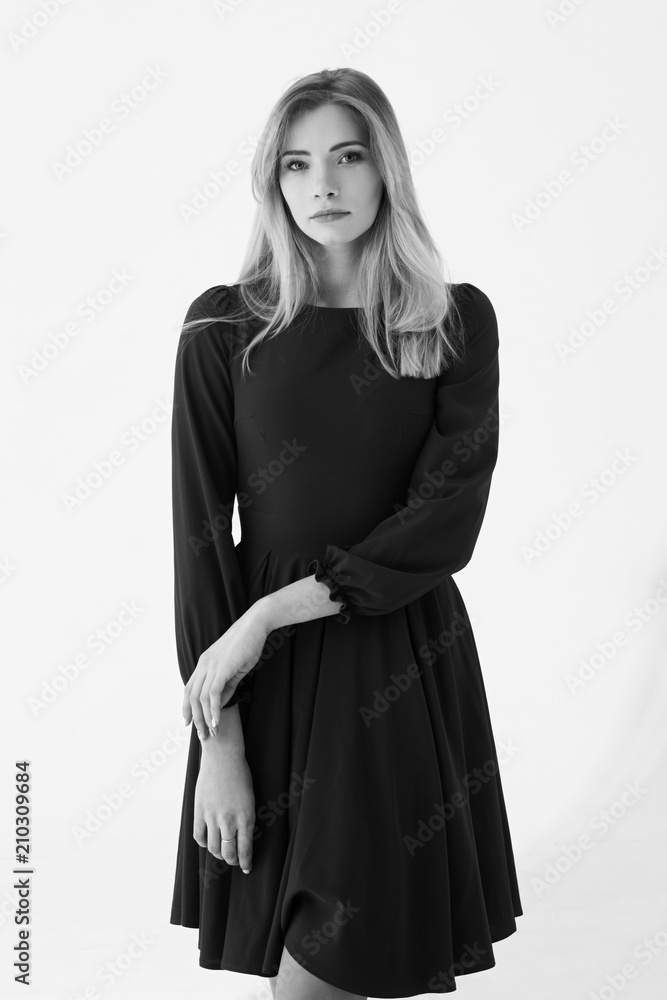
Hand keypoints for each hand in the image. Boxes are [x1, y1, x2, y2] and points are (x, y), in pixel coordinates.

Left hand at [183, 604, 271, 738]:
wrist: (255, 625)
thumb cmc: (248, 644)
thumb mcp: (235, 667)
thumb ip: (227, 684)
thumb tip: (221, 701)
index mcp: (204, 663)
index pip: (189, 689)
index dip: (187, 707)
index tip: (189, 723)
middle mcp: (203, 664)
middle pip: (192, 697)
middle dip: (195, 719)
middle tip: (202, 735)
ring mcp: (211, 666)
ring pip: (201, 698)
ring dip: (205, 718)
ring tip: (212, 733)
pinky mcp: (221, 668)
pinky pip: (213, 694)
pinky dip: (214, 710)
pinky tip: (217, 722)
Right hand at [194, 746, 254, 872]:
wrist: (223, 757)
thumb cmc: (240, 774)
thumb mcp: (250, 799)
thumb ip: (245, 818)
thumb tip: (241, 836)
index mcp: (246, 817)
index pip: (245, 849)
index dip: (245, 862)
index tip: (247, 867)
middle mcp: (229, 820)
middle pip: (228, 852)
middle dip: (232, 861)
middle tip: (234, 861)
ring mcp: (212, 817)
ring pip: (213, 847)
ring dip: (218, 854)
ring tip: (222, 853)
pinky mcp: (199, 811)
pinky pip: (199, 835)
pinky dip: (203, 843)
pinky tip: (208, 841)